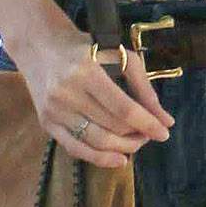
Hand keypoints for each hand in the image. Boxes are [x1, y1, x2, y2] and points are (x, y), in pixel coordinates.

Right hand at [12, 16, 173, 168]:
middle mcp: (66, 93)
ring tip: (136, 143)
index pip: (123, 108)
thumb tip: (166, 120)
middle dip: (137, 135)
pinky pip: (75, 149)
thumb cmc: (86, 48)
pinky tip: (118, 159)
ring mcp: (54, 111)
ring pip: (96, 142)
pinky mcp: (46, 123)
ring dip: (123, 148)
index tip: (164, 132)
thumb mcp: (119, 56)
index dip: (147, 123)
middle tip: (149, 134)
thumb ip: (143, 87)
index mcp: (85, 72)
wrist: (40, 46)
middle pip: (111, 127)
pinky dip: (99, 159)